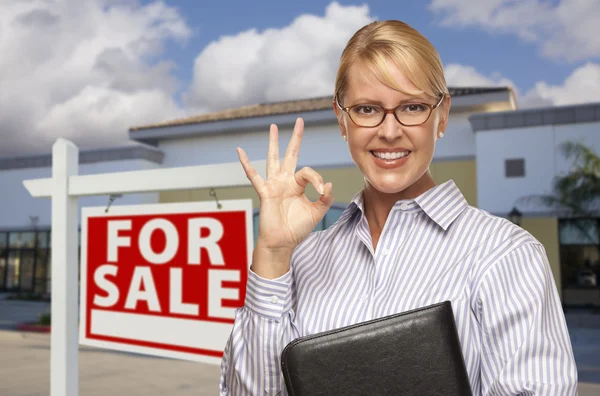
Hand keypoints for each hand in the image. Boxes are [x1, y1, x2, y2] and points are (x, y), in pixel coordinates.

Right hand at [237, 118, 333, 254]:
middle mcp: (285, 181)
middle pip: (291, 155)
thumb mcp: (316, 212)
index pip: (308, 172)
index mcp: (297, 185)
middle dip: (295, 138)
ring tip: (273, 127)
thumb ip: (325, 198)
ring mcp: (273, 185)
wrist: (282, 242)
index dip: (317, 179)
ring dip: (273, 143)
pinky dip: (246, 163)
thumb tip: (329, 183)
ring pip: (273, 159)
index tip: (322, 191)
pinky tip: (239, 151)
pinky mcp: (264, 192)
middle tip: (300, 121)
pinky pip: (253, 176)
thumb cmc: (297, 228)